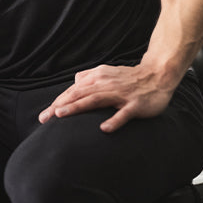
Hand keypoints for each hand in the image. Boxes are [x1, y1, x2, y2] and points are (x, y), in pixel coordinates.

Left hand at [38, 64, 175, 132]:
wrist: (158, 74)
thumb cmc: (129, 77)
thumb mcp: (106, 73)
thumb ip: (89, 78)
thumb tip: (75, 82)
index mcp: (97, 78)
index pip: (73, 91)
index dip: (57, 102)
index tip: (44, 115)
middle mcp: (105, 84)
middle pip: (78, 94)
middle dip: (59, 106)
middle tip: (45, 118)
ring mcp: (121, 94)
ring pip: (95, 100)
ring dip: (77, 107)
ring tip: (61, 114)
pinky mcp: (135, 104)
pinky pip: (123, 113)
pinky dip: (114, 120)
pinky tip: (103, 129)